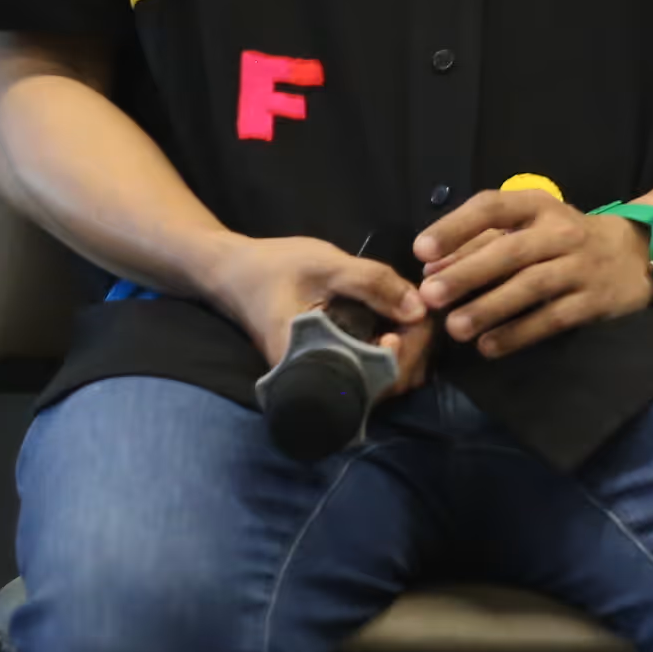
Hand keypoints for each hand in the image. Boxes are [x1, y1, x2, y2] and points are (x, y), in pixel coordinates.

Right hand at [208, 233, 431, 395]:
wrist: (232, 274)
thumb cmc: (272, 268)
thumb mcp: (325, 265)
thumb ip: (373, 283)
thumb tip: (420, 309)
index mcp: (309, 365)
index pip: (375, 379)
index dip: (407, 351)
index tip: (417, 316)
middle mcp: (316, 383)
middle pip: (385, 386)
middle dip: (414, 349)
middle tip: (420, 309)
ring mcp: (324, 380)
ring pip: (382, 382)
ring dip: (406, 350)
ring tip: (410, 312)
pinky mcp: (330, 370)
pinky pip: (371, 372)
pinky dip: (391, 350)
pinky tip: (396, 320)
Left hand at [415, 187, 652, 358]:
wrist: (635, 255)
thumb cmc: (564, 241)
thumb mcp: (528, 229)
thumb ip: (479, 244)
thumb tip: (430, 269)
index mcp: (539, 206)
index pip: (493, 207)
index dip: (456, 227)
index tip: (421, 250)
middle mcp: (561, 232)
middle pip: (511, 251)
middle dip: (467, 273)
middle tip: (430, 296)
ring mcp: (581, 267)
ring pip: (531, 286)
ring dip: (490, 308)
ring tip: (455, 328)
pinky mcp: (594, 301)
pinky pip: (553, 318)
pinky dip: (519, 333)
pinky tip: (489, 347)